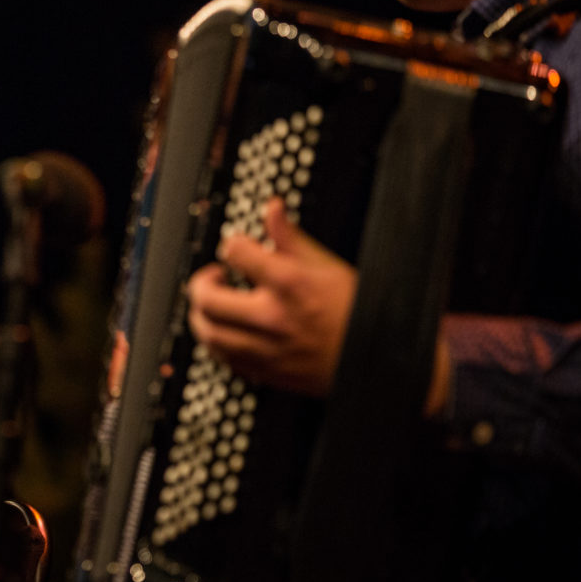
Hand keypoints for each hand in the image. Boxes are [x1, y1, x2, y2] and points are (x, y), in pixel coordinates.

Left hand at [187, 199, 357, 396]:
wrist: (378, 358)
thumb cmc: (355, 310)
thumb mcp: (326, 264)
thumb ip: (290, 237)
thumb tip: (272, 209)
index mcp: (289, 284)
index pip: (235, 252)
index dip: (233, 245)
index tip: (238, 248)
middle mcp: (273, 318)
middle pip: (207, 298)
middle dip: (203, 282)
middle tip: (215, 276)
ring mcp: (267, 349)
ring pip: (208, 332)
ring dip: (202, 313)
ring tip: (215, 303)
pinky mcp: (267, 372)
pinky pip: (223, 357)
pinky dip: (217, 340)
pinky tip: (228, 329)